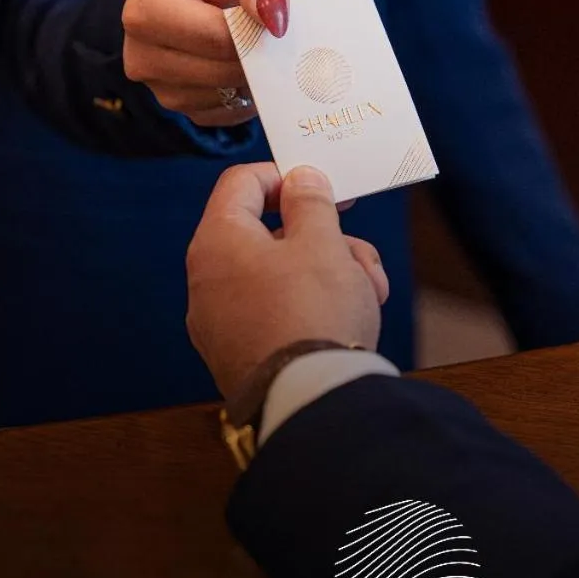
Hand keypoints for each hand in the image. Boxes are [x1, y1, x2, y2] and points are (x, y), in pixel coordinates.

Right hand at [122, 0, 289, 127]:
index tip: (269, 16)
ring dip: (253, 74)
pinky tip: (241, 65)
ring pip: (229, 93)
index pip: (218, 37)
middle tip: (265, 32)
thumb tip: (274, 21)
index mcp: (144, 9)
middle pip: (224, 70)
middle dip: (256, 53)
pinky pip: (230, 113)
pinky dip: (246, 93)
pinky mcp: (182, 110)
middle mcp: (141, 56)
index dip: (254, 29)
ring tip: (249, 44)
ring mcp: (160, 89)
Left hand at [186, 163, 388, 401]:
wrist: (308, 401)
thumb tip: (299, 178)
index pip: (242, 183)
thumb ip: (310, 201)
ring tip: (371, 292)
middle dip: (323, 239)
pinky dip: (309, 306)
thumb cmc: (314, 313)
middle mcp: (207, 279)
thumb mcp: (322, 242)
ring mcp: (219, 321)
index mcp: (218, 241)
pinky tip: (350, 319)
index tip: (324, 187)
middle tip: (359, 253)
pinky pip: (274, 311)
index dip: (285, 176)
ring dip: (328, 273)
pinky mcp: (238, 353)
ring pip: (279, 275)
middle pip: (268, 235)